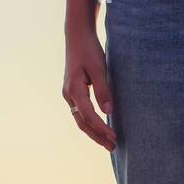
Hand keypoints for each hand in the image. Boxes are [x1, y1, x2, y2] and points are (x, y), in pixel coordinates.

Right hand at [63, 29, 115, 151]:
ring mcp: (69, 95)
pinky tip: (101, 129)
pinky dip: (91, 124)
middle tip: (113, 147)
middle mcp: (68, 94)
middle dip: (98, 136)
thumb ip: (103, 90)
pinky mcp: (73, 93)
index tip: (115, 137)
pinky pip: (81, 113)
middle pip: (82, 123)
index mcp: (74, 89)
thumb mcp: (99, 68)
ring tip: (108, 143)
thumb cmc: (89, 50)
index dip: (101, 128)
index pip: (88, 115)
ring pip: (80, 120)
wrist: (77, 36)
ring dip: (94, 133)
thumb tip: (109, 112)